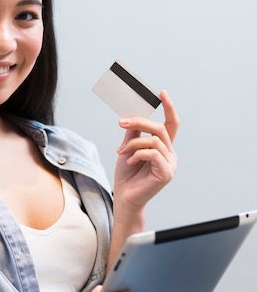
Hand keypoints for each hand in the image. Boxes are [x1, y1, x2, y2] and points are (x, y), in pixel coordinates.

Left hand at [113, 90, 178, 211]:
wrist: (124, 198)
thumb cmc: (127, 176)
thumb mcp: (127, 149)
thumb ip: (133, 134)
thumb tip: (133, 118)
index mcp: (163, 147)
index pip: (171, 124)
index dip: (169, 108)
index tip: (162, 92)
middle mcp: (170, 154)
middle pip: (160, 128)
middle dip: (140, 122)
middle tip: (122, 123)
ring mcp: (170, 164)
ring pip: (154, 140)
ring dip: (133, 143)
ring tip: (121, 151)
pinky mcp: (166, 173)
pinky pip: (152, 153)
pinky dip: (137, 154)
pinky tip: (128, 162)